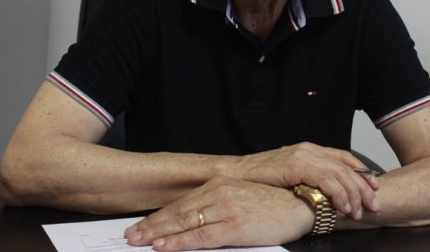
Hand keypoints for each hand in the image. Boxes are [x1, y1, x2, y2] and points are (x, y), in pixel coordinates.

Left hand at [125, 177, 312, 250]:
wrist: (299, 206)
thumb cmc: (272, 205)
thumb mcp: (239, 199)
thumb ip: (215, 207)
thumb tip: (189, 222)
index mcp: (219, 184)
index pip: (181, 203)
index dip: (158, 216)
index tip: (140, 226)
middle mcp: (220, 192)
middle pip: (177, 212)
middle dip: (151, 226)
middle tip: (130, 236)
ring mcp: (227, 208)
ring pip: (184, 223)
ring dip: (159, 234)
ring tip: (139, 242)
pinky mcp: (235, 225)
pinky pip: (201, 236)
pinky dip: (180, 242)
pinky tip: (165, 246)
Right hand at [231, 142, 379, 219]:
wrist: (234, 174)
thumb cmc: (259, 179)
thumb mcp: (290, 176)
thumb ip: (309, 179)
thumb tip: (327, 195)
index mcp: (310, 149)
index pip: (345, 158)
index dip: (363, 173)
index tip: (375, 188)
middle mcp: (309, 149)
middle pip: (347, 166)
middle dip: (365, 188)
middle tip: (375, 205)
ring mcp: (303, 155)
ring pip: (340, 174)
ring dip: (354, 195)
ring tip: (359, 212)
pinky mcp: (296, 165)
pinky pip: (326, 180)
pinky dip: (338, 195)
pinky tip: (343, 208)